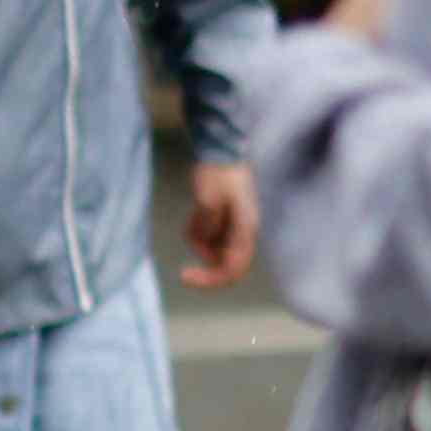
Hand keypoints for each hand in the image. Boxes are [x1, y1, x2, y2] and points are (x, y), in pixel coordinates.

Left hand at [178, 154, 257, 288]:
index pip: (232, 269)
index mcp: (245, 230)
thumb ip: (207, 226)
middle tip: (186, 260)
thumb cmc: (219, 173)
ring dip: (199, 240)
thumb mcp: (208, 200)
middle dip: (203, 259)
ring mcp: (234, 227)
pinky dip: (197, 230)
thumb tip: (203, 247)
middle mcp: (243, 233)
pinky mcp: (224, 221)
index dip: (210, 279)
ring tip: (196, 213)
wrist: (222, 151)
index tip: (185, 275)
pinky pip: (207, 236)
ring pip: (212, 249)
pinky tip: (196, 211)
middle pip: (223, 263)